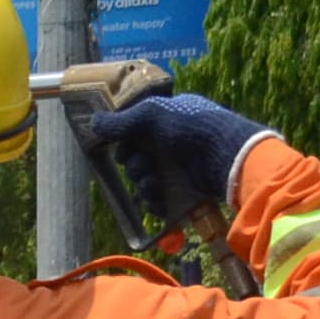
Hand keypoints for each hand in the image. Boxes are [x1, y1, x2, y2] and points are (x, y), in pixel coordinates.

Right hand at [79, 93, 271, 224]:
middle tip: (145, 167)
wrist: (227, 157)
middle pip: (137, 162)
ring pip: (146, 184)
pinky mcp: (186, 193)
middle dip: (136, 168)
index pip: (134, 136)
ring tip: (155, 185)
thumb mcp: (152, 115)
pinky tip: (161, 200)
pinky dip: (157, 203)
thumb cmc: (191, 128)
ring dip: (144, 187)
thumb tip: (93, 122)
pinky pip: (159, 202)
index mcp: (167, 122)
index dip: (125, 145)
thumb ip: (120, 121)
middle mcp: (172, 145)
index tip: (125, 150)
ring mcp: (180, 170)